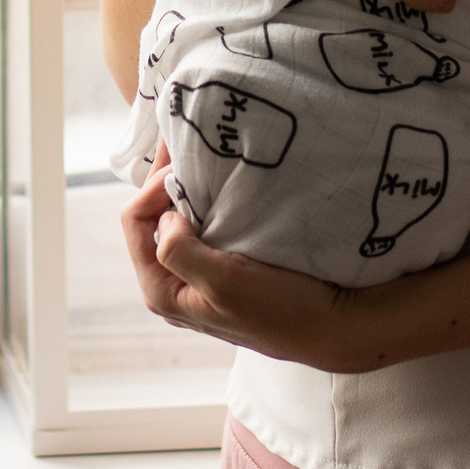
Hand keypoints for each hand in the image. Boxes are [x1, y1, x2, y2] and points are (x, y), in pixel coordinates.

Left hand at [120, 150, 391, 373]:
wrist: (334, 326)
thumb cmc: (282, 309)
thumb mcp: (224, 281)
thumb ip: (179, 251)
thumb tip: (165, 216)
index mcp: (162, 290)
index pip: (135, 221)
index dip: (153, 187)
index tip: (184, 165)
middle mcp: (174, 283)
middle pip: (151, 217)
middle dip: (166, 180)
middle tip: (186, 142)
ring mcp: (199, 275)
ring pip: (176, 219)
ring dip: (185, 188)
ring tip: (200, 156)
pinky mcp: (225, 266)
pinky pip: (202, 225)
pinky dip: (206, 200)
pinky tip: (221, 182)